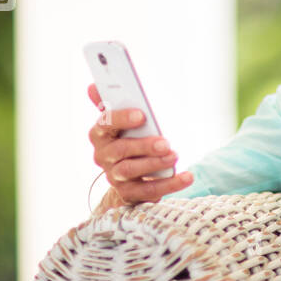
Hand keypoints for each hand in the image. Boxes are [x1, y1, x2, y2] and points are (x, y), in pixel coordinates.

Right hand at [87, 83, 193, 206]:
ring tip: (174, 156)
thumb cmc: (129, 139)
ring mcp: (115, 176)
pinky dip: (170, 184)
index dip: (122, 119)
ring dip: (154, 164)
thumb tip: (93, 87)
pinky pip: (149, 191)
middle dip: (143, 145)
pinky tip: (187, 176)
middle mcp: (104, 156)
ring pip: (130, 171)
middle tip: (165, 142)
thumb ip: (111, 104)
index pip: (105, 124)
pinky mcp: (129, 193)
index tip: (142, 115)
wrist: (128, 177)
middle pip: (120, 150)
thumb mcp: (123, 121)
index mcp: (101, 134)